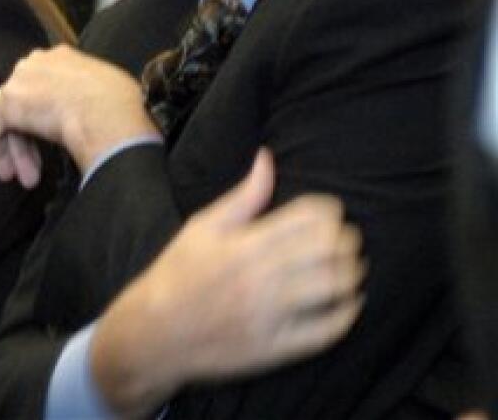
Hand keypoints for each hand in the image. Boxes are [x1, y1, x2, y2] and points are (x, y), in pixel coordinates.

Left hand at [0, 45, 155, 186]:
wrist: (109, 115)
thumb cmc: (121, 107)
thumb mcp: (108, 89)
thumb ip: (88, 95)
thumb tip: (90, 113)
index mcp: (61, 57)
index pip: (44, 86)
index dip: (47, 116)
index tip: (58, 137)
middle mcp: (36, 63)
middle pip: (24, 104)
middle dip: (30, 139)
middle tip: (38, 169)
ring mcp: (20, 81)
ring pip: (10, 119)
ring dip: (19, 151)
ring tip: (30, 179)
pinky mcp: (8, 104)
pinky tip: (8, 172)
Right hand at [90, 150, 364, 415]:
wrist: (155, 331)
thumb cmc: (179, 273)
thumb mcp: (202, 226)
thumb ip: (243, 196)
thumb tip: (266, 159)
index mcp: (244, 243)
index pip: (308, 216)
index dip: (329, 210)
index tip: (331, 213)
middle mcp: (260, 277)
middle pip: (328, 250)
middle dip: (346, 240)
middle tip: (346, 240)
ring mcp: (270, 313)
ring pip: (333, 287)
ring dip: (351, 274)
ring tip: (350, 269)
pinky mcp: (276, 346)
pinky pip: (326, 330)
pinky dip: (346, 314)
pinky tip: (348, 303)